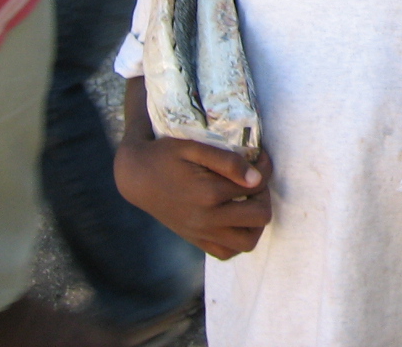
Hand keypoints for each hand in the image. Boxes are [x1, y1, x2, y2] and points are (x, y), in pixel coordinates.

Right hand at [115, 135, 273, 259]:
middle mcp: (206, 219)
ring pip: (247, 243)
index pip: (258, 185)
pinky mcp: (195, 241)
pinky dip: (238, 239)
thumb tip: (257, 179)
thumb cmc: (166, 156)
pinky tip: (234, 218)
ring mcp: (201, 233)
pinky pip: (226, 253)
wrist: (136, 177)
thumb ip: (228, 162)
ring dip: (255, 222)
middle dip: (264, 196)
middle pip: (260, 217)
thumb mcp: (195, 147)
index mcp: (209, 193)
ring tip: (247, 202)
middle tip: (253, 181)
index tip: (259, 157)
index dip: (264, 168)